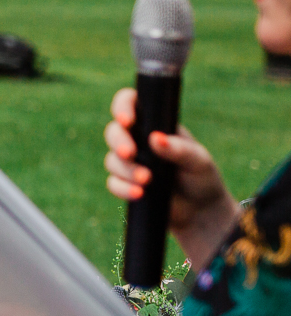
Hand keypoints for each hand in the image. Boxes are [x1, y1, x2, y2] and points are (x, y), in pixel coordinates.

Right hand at [104, 87, 236, 268]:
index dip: (122, 106)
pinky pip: (113, 183)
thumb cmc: (202, 178)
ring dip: (126, 170)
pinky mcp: (126, 184)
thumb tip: (155, 138)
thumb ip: (179, 149)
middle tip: (129, 153)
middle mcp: (138, 141)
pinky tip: (139, 194)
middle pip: (113, 131)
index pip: (130, 103)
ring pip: (112, 160)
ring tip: (147, 181)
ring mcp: (130, 163)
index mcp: (154, 125)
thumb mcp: (199, 161)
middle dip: (118, 141)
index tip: (127, 120)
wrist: (202, 211)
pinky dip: (123, 188)